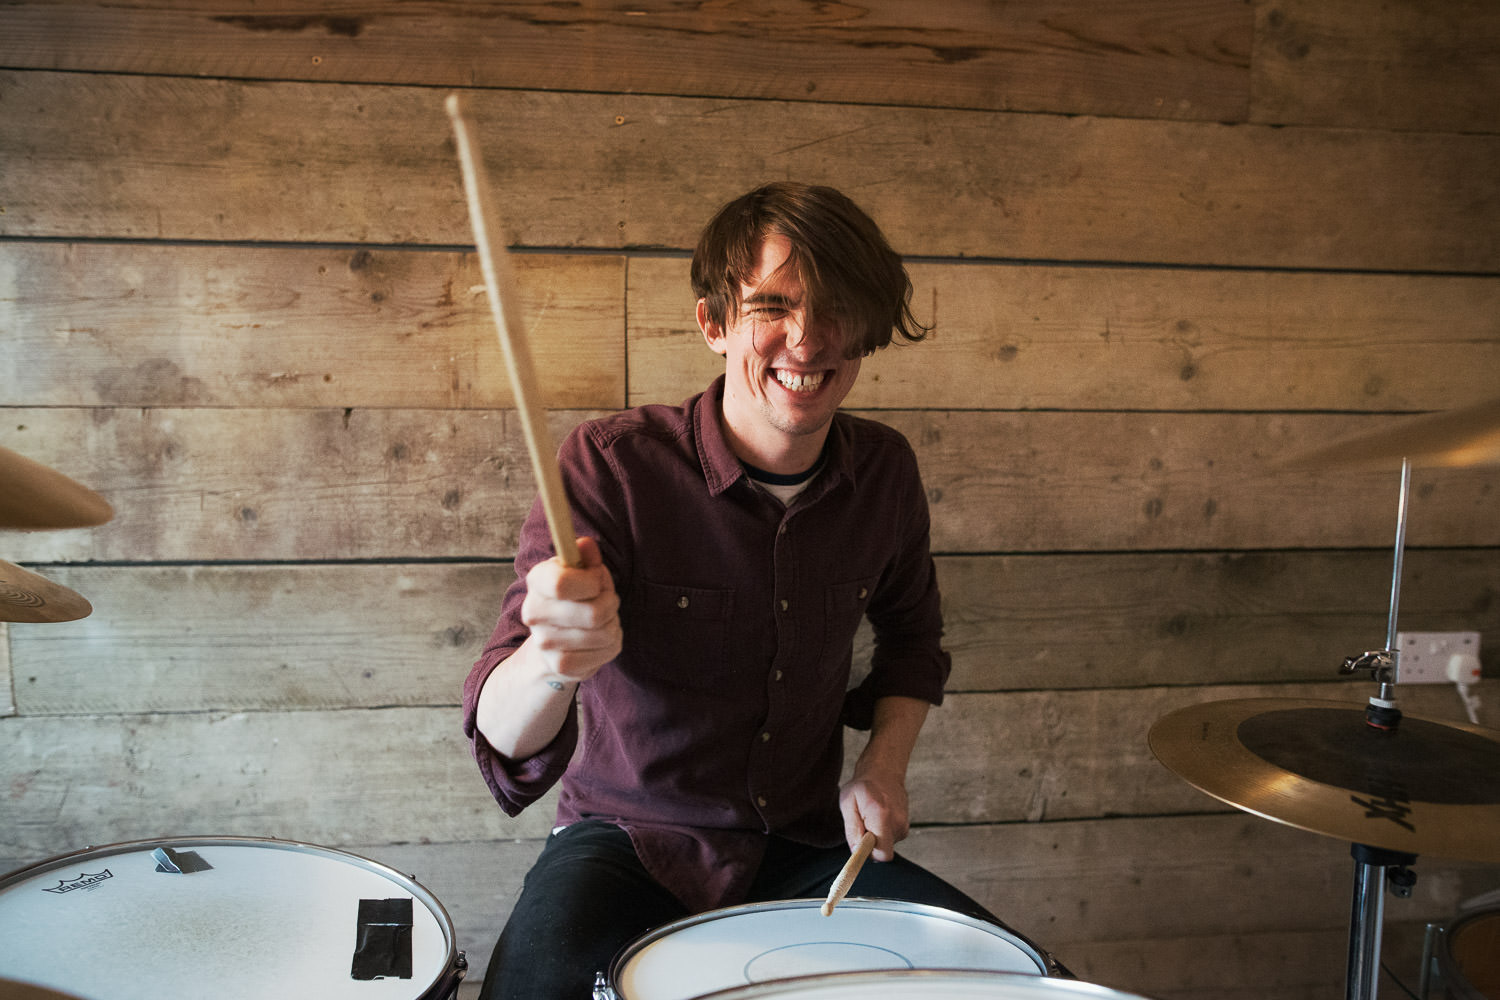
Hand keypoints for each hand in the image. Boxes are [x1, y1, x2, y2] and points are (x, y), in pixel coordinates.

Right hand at [519, 536, 620, 684]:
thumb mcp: (581, 571)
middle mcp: (533, 613)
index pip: (562, 584)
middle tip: (608, 601)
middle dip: (610, 604)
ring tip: (604, 620)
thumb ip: (586, 557)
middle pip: (592, 614)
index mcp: (537, 581)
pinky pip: (603, 653)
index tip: (597, 579)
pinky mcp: (560, 666)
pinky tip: (600, 639)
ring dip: (613, 624)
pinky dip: (611, 644)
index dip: (591, 582)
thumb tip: (585, 545)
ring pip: (603, 634)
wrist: (554, 641)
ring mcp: (544, 642)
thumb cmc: (575, 597)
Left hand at [838, 764, 909, 862]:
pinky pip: (889, 840)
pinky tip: (878, 818)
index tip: (859, 846)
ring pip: (885, 846)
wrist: (884, 772)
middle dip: (870, 845)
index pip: (882, 854)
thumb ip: (852, 829)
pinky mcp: (905, 827)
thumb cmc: (863, 787)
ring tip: (870, 817)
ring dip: (875, 837)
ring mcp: (904, 825)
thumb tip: (856, 851)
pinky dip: (881, 833)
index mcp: (882, 816)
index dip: (869, 855)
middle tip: (862, 825)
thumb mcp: (848, 803)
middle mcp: (897, 823)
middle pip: (882, 852)